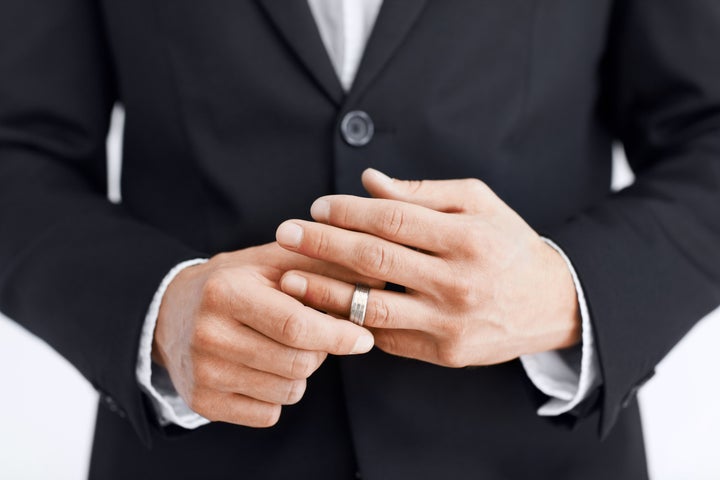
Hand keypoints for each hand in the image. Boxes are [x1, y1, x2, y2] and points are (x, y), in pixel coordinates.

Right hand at [153, 242, 379, 426]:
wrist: (172, 314)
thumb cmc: (236, 283)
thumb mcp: (272, 262)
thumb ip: (322, 266)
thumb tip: (378, 277)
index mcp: (226, 292)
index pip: (296, 326)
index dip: (338, 335)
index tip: (364, 338)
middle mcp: (208, 334)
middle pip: (299, 363)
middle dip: (321, 351)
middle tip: (314, 334)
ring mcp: (203, 373)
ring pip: (289, 391)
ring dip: (301, 372)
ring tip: (282, 347)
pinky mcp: (202, 404)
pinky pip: (269, 414)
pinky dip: (277, 395)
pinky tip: (263, 368)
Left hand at [275, 169, 580, 367]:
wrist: (552, 303)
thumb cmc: (508, 244)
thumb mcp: (478, 204)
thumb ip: (422, 192)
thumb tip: (368, 181)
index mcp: (468, 238)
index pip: (393, 220)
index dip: (349, 212)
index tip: (317, 207)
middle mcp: (459, 282)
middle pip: (375, 261)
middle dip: (322, 245)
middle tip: (285, 233)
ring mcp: (451, 323)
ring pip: (372, 308)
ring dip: (324, 293)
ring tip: (289, 279)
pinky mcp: (446, 354)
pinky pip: (389, 339)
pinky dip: (354, 324)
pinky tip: (326, 310)